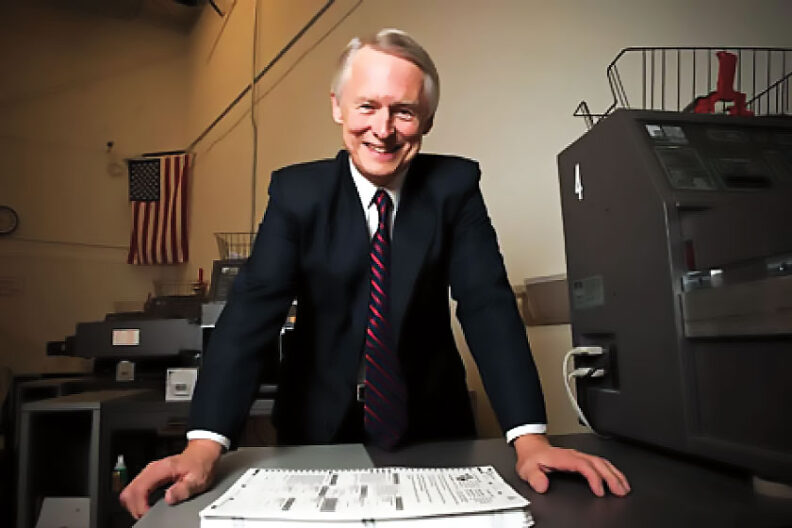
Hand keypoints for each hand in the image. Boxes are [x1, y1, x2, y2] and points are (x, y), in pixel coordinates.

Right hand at [119, 439, 222, 518]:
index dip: (140, 505)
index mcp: (161, 469)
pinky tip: (145, 505)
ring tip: (145, 512)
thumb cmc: (200, 465)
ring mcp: (149, 472)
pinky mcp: (149, 476)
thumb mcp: (197, 479)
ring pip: (129, 490)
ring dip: (134, 504)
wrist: (203, 454)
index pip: (139, 489)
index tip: (147, 514)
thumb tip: (169, 498)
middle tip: (146, 515)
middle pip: (129, 491)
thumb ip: (182, 489)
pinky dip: (136, 500)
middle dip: (135, 507)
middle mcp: (152, 469)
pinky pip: (135, 489)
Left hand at [514, 434, 629, 496]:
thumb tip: (542, 485)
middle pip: (598, 463)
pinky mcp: (581, 458)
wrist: (532, 448)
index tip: (600, 491)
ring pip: (602, 462)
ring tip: (624, 487)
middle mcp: (574, 455)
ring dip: (614, 474)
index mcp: (564, 458)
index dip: (594, 477)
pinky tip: (616, 478)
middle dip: (612, 476)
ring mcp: (579, 456)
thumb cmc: (532, 459)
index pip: (584, 466)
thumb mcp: (528, 469)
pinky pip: (600, 463)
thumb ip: (535, 477)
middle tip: (621, 490)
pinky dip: (611, 471)